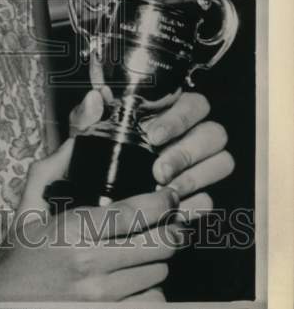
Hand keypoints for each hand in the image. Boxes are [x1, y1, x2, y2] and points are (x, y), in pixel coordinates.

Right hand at [0, 132, 184, 302]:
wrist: (4, 306)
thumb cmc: (21, 253)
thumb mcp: (29, 205)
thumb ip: (54, 167)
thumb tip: (79, 134)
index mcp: (74, 230)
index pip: (136, 213)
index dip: (163, 201)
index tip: (169, 195)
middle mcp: (90, 265)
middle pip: (160, 244)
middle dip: (169, 230)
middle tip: (167, 223)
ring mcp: (101, 298)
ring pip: (159, 273)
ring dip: (158, 261)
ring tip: (146, 251)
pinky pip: (152, 304)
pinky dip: (151, 291)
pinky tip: (137, 281)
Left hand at [84, 56, 234, 211]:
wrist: (97, 198)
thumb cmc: (98, 154)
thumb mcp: (86, 133)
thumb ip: (88, 115)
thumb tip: (95, 97)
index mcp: (169, 114)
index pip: (193, 104)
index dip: (179, 119)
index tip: (154, 136)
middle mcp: (192, 136)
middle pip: (214, 133)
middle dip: (187, 152)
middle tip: (158, 170)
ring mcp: (202, 165)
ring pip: (223, 162)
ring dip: (195, 177)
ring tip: (165, 190)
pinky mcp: (201, 195)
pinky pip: (212, 198)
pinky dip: (195, 205)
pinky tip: (175, 210)